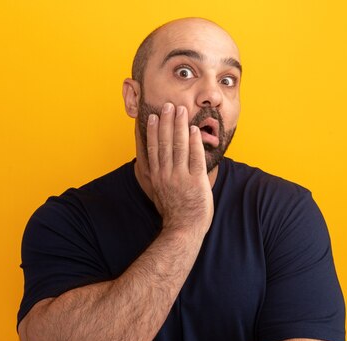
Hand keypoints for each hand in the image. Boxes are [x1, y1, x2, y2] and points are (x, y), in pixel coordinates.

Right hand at [147, 103, 213, 235]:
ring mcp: (181, 178)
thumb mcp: (158, 194)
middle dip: (167, 122)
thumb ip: (155, 178)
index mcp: (157, 177)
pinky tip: (194, 130)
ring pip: (179, 147)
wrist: (183, 230)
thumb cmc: (173, 213)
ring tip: (181, 111)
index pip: (154, 149)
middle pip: (166, 143)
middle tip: (169, 106)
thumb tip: (150, 166)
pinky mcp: (196, 181)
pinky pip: (195, 158)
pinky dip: (194, 143)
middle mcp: (166, 175)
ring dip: (180, 127)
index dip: (154, 131)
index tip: (154, 117)